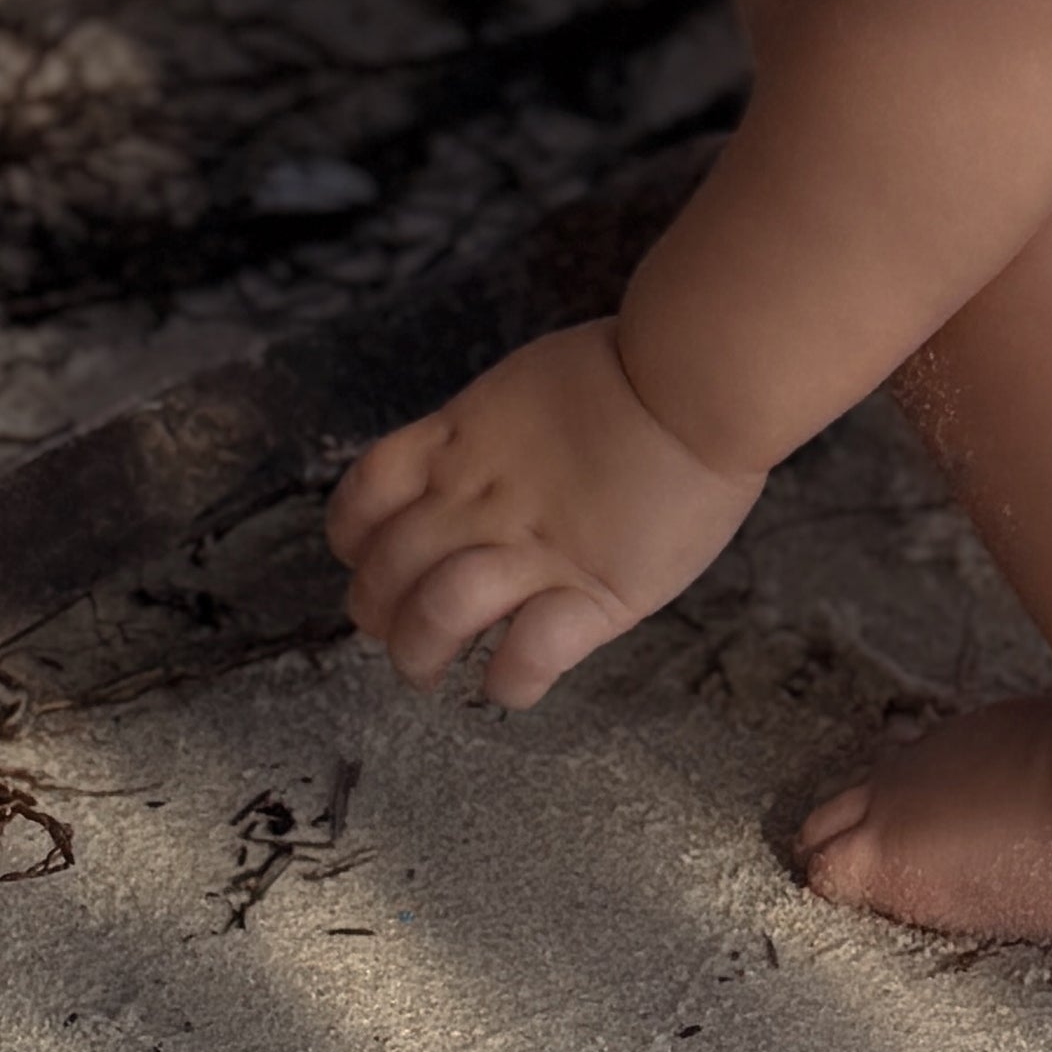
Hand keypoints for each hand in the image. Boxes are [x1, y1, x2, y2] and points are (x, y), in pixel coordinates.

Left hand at [324, 322, 757, 707]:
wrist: (699, 381)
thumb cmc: (636, 370)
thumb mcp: (528, 388)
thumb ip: (490, 434)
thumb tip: (474, 464)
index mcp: (458, 445)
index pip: (361, 501)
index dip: (353, 542)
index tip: (370, 559)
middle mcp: (479, 501)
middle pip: (385, 571)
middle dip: (376, 614)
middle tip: (396, 631)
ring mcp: (533, 551)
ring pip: (435, 617)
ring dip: (419, 654)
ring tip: (429, 670)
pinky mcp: (593, 594)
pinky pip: (527, 657)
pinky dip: (509, 681)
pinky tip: (510, 681)